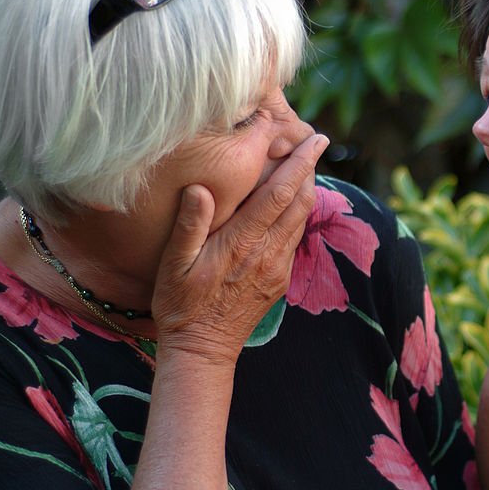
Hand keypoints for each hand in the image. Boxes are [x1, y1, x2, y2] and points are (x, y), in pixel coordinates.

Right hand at [150, 134, 327, 363]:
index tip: (315, 140)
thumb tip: (200, 188)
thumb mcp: (173, 264)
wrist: (202, 349)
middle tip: (313, 143)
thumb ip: (189, 225)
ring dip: (306, 190)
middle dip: (310, 170)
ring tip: (305, 166)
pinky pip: (295, 239)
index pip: (280, 194)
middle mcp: (268, 253)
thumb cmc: (181, 305)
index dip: (300, 164)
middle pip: (300, 202)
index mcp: (243, 243)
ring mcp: (278, 268)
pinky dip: (298, 214)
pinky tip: (291, 205)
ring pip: (301, 220)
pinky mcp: (280, 279)